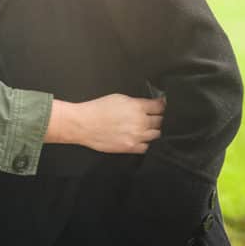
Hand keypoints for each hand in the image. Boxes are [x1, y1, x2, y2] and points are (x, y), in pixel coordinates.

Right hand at [45, 94, 164, 152]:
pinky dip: (144, 142)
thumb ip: (136, 102)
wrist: (84, 124)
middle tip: (151, 115)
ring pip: (155, 134)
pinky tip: (138, 137)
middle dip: (156, 117)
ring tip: (144, 127)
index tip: (160, 105)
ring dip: (152, 130)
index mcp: (137, 107)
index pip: (159, 106)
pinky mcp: (130, 147)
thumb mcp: (118, 98)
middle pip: (160, 121)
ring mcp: (136, 136)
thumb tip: (147, 104)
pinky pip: (146, 147)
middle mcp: (140, 122)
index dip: (161, 105)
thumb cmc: (97, 109)